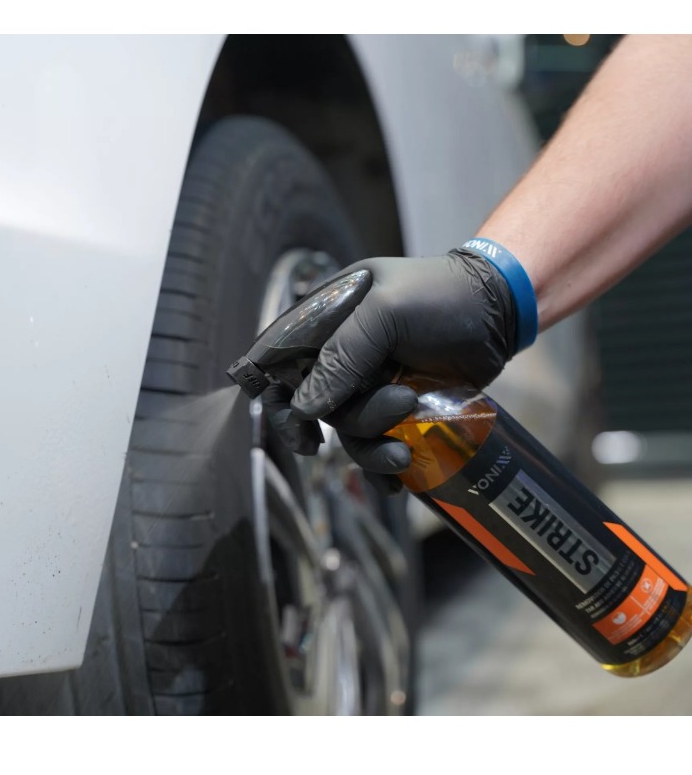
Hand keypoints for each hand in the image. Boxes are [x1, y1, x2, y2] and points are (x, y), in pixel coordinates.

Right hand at [266, 249, 516, 490]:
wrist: (500, 311)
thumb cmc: (442, 296)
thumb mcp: (387, 312)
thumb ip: (343, 355)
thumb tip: (303, 408)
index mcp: (325, 320)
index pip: (276, 358)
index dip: (273, 392)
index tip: (295, 422)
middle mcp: (340, 354)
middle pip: (312, 404)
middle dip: (337, 422)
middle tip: (331, 446)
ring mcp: (369, 384)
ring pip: (348, 429)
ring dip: (371, 445)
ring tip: (404, 445)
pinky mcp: (397, 409)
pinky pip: (376, 446)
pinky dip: (383, 468)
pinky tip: (398, 478)